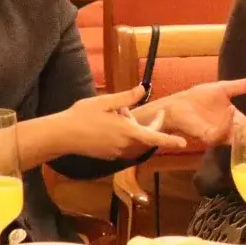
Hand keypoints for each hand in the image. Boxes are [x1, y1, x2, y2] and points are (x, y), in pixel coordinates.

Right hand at [64, 87, 185, 159]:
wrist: (62, 135)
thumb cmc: (82, 116)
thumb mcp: (106, 102)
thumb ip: (127, 97)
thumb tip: (143, 89)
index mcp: (127, 132)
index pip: (154, 137)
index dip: (170, 140)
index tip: (183, 144)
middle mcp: (124, 145)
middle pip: (143, 136)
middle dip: (141, 122)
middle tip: (125, 108)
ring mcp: (115, 152)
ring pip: (132, 140)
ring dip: (129, 128)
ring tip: (111, 114)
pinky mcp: (108, 156)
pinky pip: (122, 145)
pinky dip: (120, 135)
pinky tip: (104, 125)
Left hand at [154, 76, 245, 147]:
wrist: (180, 102)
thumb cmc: (200, 97)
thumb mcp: (225, 88)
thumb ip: (244, 86)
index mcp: (234, 119)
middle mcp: (229, 130)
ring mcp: (219, 134)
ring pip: (236, 138)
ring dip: (245, 128)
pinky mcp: (209, 136)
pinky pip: (221, 134)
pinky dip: (228, 123)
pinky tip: (231, 109)